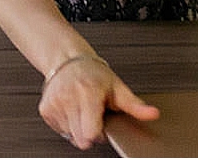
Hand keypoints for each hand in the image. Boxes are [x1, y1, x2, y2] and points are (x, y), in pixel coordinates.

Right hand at [39, 55, 157, 150]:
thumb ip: (135, 105)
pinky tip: (72, 110)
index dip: (99, 133)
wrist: (66, 59)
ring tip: (82, 110)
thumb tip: (152, 113)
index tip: (101, 121)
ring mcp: (54, 104)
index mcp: (87, 94)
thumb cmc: (93, 73)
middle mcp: (68, 98)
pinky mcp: (45, 110)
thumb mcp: (117, 87)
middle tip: (93, 116)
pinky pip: (60, 130)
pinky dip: (67, 124)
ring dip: (78, 128)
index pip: (91, 133)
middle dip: (90, 132)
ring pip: (70, 135)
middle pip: (81, 138)